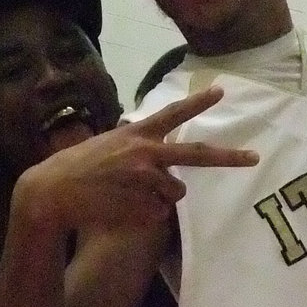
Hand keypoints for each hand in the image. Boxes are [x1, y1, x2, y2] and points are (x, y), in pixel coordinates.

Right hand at [19, 88, 258, 228]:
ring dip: (159, 197)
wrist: (52, 194)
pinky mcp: (143, 208)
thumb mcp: (107, 144)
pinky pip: (158, 214)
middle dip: (229, 157)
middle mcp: (146, 155)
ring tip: (126, 195)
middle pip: (197, 155)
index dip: (198, 102)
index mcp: (137, 135)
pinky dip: (144, 215)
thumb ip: (136, 147)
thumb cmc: (76, 167)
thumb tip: (162, 161)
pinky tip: (120, 208)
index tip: (220, 91)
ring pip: (174, 193)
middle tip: (254, 158)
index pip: (173, 114)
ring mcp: (147, 182)